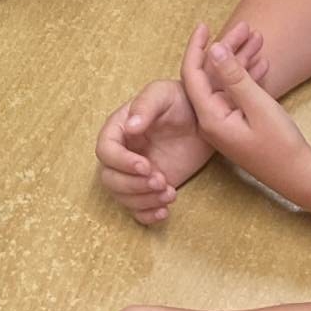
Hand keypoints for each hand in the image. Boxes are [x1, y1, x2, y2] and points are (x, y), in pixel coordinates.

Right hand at [95, 25, 268, 224]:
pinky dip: (147, 216)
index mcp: (119, 129)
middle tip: (162, 181)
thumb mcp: (163, 94)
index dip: (121, 162)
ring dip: (143, 200)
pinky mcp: (150, 188)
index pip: (105, 150)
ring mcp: (136, 173)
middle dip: (134, 185)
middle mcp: (123, 153)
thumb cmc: (180, 100)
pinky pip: (137, 210)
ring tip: (170, 193)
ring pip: (123, 197)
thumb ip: (145, 106)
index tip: (146, 166)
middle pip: (110, 178)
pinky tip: (165, 212)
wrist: (204, 119)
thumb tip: (130, 128)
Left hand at [181, 23, 310, 202]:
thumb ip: (235, 77)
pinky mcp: (237, 127)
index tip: (204, 25)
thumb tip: (215, 48)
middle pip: (210, 75)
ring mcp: (225, 125)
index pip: (192, 74)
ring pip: (226, 83)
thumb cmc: (282, 146)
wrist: (302, 179)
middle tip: (245, 27)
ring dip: (240, 60)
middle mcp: (211, 121)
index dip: (196, 47)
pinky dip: (247, 77)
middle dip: (226, 49)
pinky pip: (237, 95)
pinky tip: (262, 60)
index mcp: (209, 118)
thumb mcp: (258, 106)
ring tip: (257, 36)